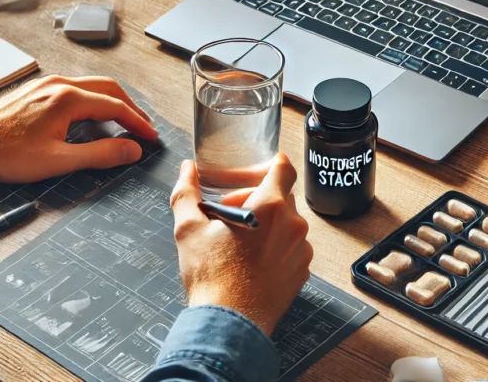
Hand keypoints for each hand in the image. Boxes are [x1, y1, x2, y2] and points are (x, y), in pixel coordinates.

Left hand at [0, 75, 157, 182]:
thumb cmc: (4, 154)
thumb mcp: (59, 161)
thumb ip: (100, 154)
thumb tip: (131, 150)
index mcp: (67, 98)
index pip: (116, 106)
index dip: (138, 122)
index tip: (150, 136)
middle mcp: (58, 84)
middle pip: (108, 89)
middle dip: (130, 108)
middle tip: (142, 127)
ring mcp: (45, 84)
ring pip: (90, 87)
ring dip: (110, 103)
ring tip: (121, 122)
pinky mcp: (34, 91)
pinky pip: (73, 89)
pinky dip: (91, 101)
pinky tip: (89, 118)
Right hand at [169, 154, 312, 334]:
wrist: (229, 322)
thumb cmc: (212, 276)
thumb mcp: (188, 228)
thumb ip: (187, 192)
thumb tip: (186, 170)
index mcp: (269, 207)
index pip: (283, 168)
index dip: (270, 164)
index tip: (259, 169)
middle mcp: (292, 225)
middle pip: (281, 197)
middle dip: (257, 198)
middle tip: (230, 213)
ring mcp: (300, 250)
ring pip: (286, 224)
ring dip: (267, 225)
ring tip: (239, 241)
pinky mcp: (301, 272)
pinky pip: (291, 249)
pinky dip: (275, 248)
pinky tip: (251, 261)